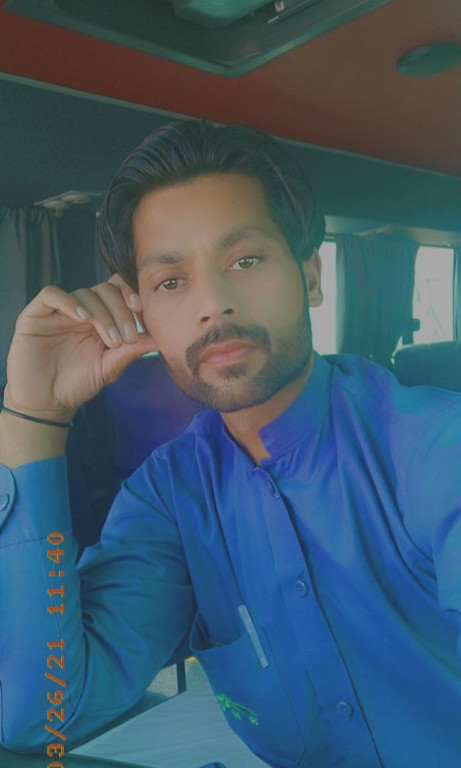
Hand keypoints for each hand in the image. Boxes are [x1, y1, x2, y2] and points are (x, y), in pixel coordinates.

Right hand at [3, 275, 157, 420]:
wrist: (47, 403)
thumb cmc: (78, 384)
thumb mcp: (110, 366)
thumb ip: (132, 349)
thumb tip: (160, 338)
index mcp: (100, 317)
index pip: (117, 290)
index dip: (130, 293)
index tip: (142, 311)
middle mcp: (81, 310)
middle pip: (105, 290)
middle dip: (121, 310)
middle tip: (127, 337)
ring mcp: (59, 311)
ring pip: (84, 293)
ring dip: (102, 314)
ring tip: (110, 340)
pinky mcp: (36, 315)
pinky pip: (51, 295)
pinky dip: (69, 302)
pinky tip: (82, 319)